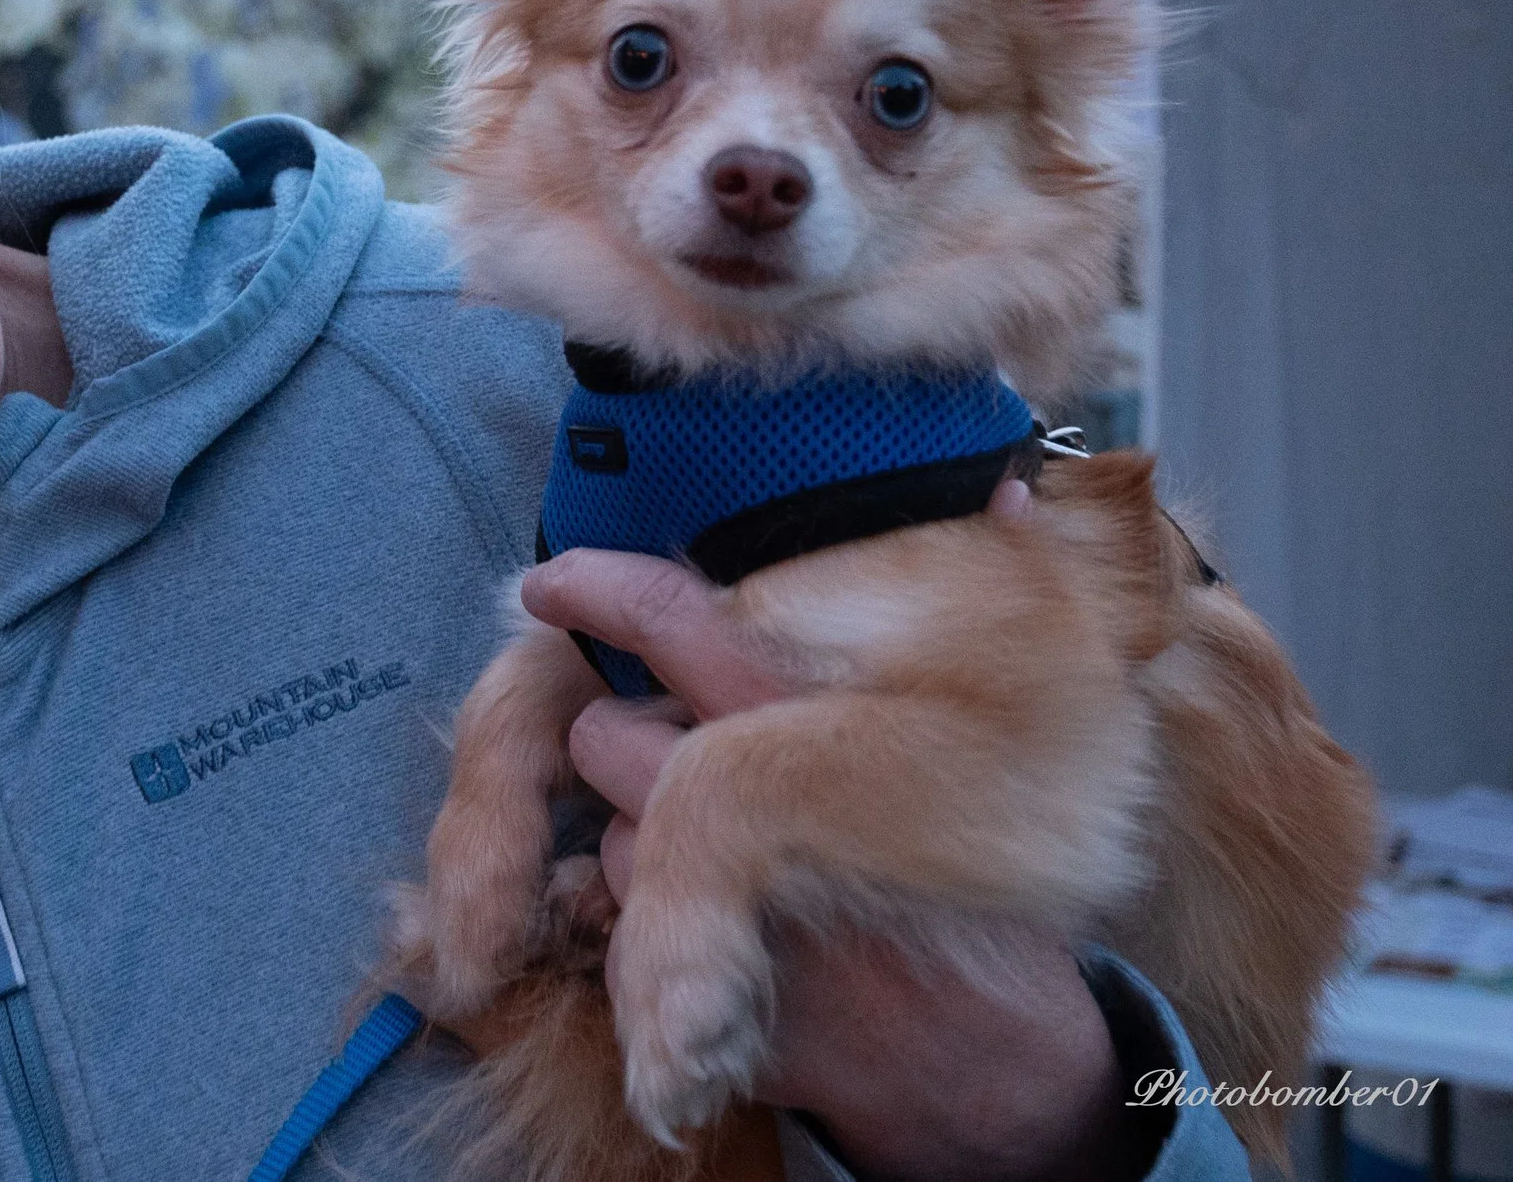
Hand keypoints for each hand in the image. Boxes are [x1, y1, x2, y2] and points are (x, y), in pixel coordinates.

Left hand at [522, 534, 1149, 1181]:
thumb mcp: (974, 743)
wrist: (995, 1063)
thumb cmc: (970, 878)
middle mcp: (776, 810)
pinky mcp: (704, 1007)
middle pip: (604, 735)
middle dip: (620, 744)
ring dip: (640, 853)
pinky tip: (727, 945)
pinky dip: (650, 946)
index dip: (603, 593)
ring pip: (604, 842)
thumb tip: (1007, 491)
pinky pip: (619, 945)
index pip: (680, 626)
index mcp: (837, 725)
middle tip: (686, 766)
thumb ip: (944, 627)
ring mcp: (737, 915)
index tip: (549, 582)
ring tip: (738, 872)